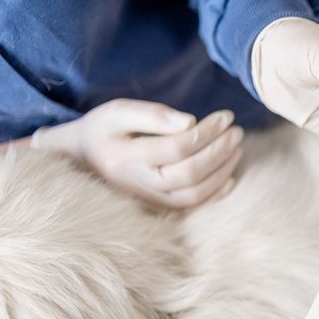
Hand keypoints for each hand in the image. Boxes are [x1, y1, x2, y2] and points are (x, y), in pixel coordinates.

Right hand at [30, 99, 242, 207]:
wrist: (81, 160)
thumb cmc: (103, 130)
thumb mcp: (117, 112)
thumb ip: (152, 115)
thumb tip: (190, 122)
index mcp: (127, 157)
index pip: (177, 147)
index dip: (206, 132)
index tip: (226, 116)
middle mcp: (139, 183)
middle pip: (189, 173)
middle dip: (219, 152)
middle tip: (237, 132)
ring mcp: (150, 199)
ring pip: (194, 193)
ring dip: (221, 172)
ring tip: (237, 149)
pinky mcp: (158, 207)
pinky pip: (191, 207)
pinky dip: (214, 195)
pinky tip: (230, 178)